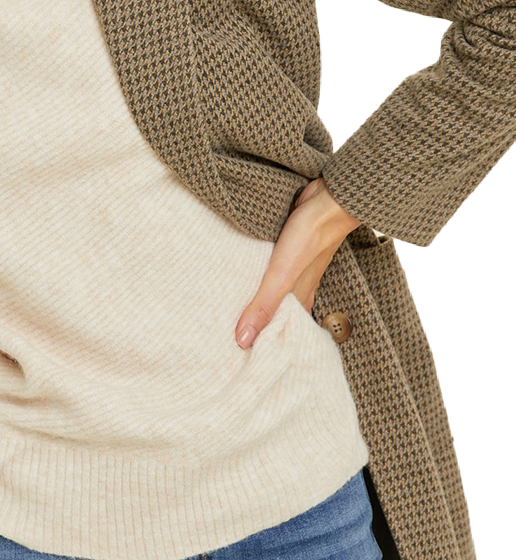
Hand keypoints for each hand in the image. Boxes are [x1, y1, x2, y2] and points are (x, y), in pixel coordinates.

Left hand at [234, 176, 360, 348]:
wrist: (330, 199)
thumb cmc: (311, 237)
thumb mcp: (283, 275)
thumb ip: (264, 305)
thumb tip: (243, 341)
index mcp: (300, 299)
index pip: (281, 331)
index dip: (264, 345)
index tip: (241, 360)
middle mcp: (298, 286)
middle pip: (276, 312)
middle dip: (258, 326)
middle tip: (229, 339)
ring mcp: (295, 266)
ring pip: (274, 290)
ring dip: (257, 300)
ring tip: (230, 311)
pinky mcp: (289, 247)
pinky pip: (272, 269)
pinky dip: (260, 277)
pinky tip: (246, 274)